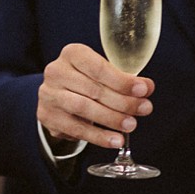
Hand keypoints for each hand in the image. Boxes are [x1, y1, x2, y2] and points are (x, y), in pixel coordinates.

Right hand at [37, 43, 154, 148]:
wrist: (57, 96)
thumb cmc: (86, 80)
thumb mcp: (102, 73)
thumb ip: (123, 79)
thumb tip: (146, 88)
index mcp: (72, 53)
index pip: (99, 68)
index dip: (123, 80)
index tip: (144, 89)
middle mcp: (56, 72)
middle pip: (94, 89)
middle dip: (123, 101)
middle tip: (144, 109)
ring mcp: (49, 95)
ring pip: (84, 108)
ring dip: (111, 119)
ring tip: (131, 125)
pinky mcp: (48, 117)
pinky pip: (76, 129)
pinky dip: (98, 137)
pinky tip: (115, 140)